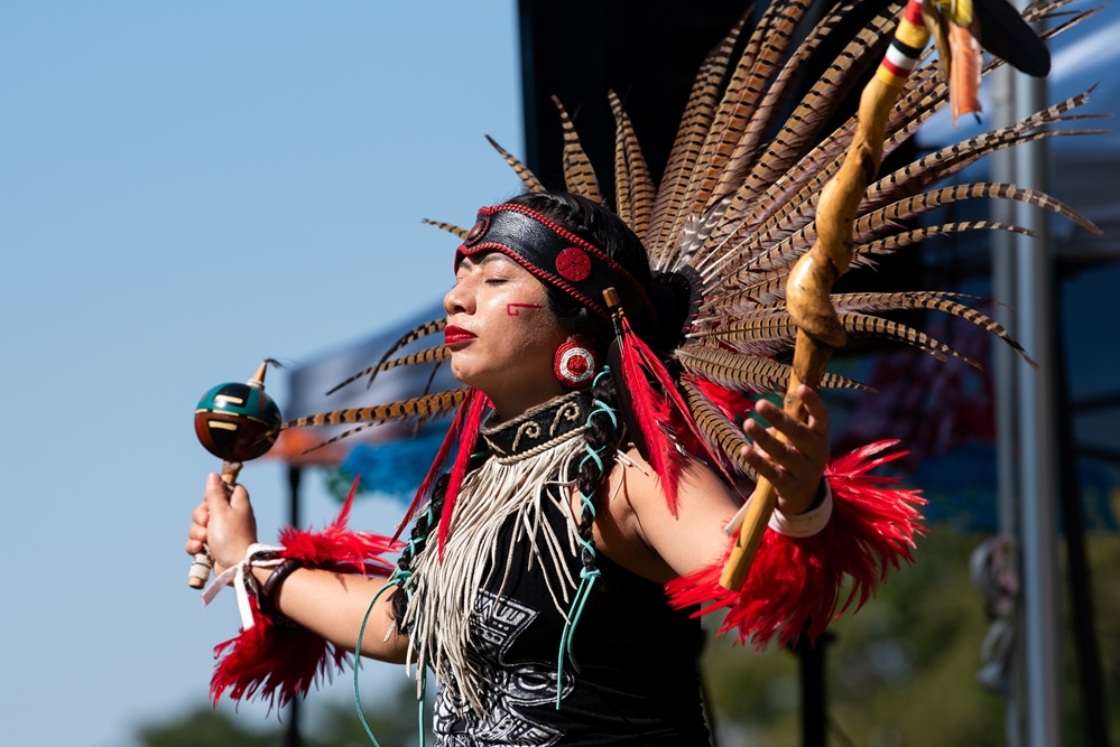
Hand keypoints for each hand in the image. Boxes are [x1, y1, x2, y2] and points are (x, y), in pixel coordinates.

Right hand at [184, 473, 258, 574]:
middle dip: (200, 516)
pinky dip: (195, 545)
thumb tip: (213, 475)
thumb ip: (215, 493)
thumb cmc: (231, 536)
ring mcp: (222, 532)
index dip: (216, 492)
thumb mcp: (221, 511)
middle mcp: (231, 516)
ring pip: (199, 525)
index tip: (211, 499)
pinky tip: (199, 549)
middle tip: (207, 522)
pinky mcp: (213, 546)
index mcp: (237, 504)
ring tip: (204, 539)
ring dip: (197, 532)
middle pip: (207, 507)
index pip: (228, 489)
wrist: (236, 566)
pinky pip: (197, 541)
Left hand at [739, 384, 829, 514]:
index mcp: (820, 435)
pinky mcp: (789, 487)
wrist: (804, 496)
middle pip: (798, 433)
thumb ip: (787, 426)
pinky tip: (744, 450)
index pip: (821, 416)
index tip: (801, 388)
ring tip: (749, 423)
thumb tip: (765, 418)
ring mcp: (804, 471)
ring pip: (783, 453)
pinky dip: (757, 461)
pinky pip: (771, 473)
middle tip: (760, 404)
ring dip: (764, 437)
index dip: (813, 402)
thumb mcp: (800, 440)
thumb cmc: (798, 455)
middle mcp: (816, 452)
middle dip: (779, 418)